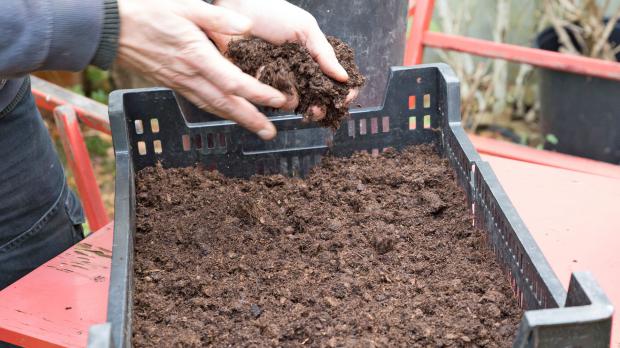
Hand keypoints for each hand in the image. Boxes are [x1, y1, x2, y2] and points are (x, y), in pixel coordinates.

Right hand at [116, 0, 285, 139]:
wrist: (111, 28)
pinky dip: (218, 111)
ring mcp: (180, 83)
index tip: (278, 100)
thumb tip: (247, 26)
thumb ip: (218, 17)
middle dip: (251, 119)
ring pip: (213, 107)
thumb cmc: (148, 12)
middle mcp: (190, 76)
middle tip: (271, 133)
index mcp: (197, 56)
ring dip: (236, 120)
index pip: (233, 82)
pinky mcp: (173, 85)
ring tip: (257, 129)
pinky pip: (200, 103)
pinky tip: (228, 114)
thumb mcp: (185, 6)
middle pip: (226, 104)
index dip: (257, 94)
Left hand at [210, 0, 358, 119]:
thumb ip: (324, 53)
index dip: (342, 94)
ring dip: (293, 101)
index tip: (344, 99)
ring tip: (289, 93)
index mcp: (313, 60)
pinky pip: (267, 97)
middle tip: (316, 109)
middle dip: (319, 108)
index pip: (334, 83)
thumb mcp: (305, 28)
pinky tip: (270, 86)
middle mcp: (298, 73)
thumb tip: (345, 77)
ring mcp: (278, 80)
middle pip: (315, 100)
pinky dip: (270, 95)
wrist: (237, 7)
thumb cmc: (272, 12)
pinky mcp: (257, 83)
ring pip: (292, 103)